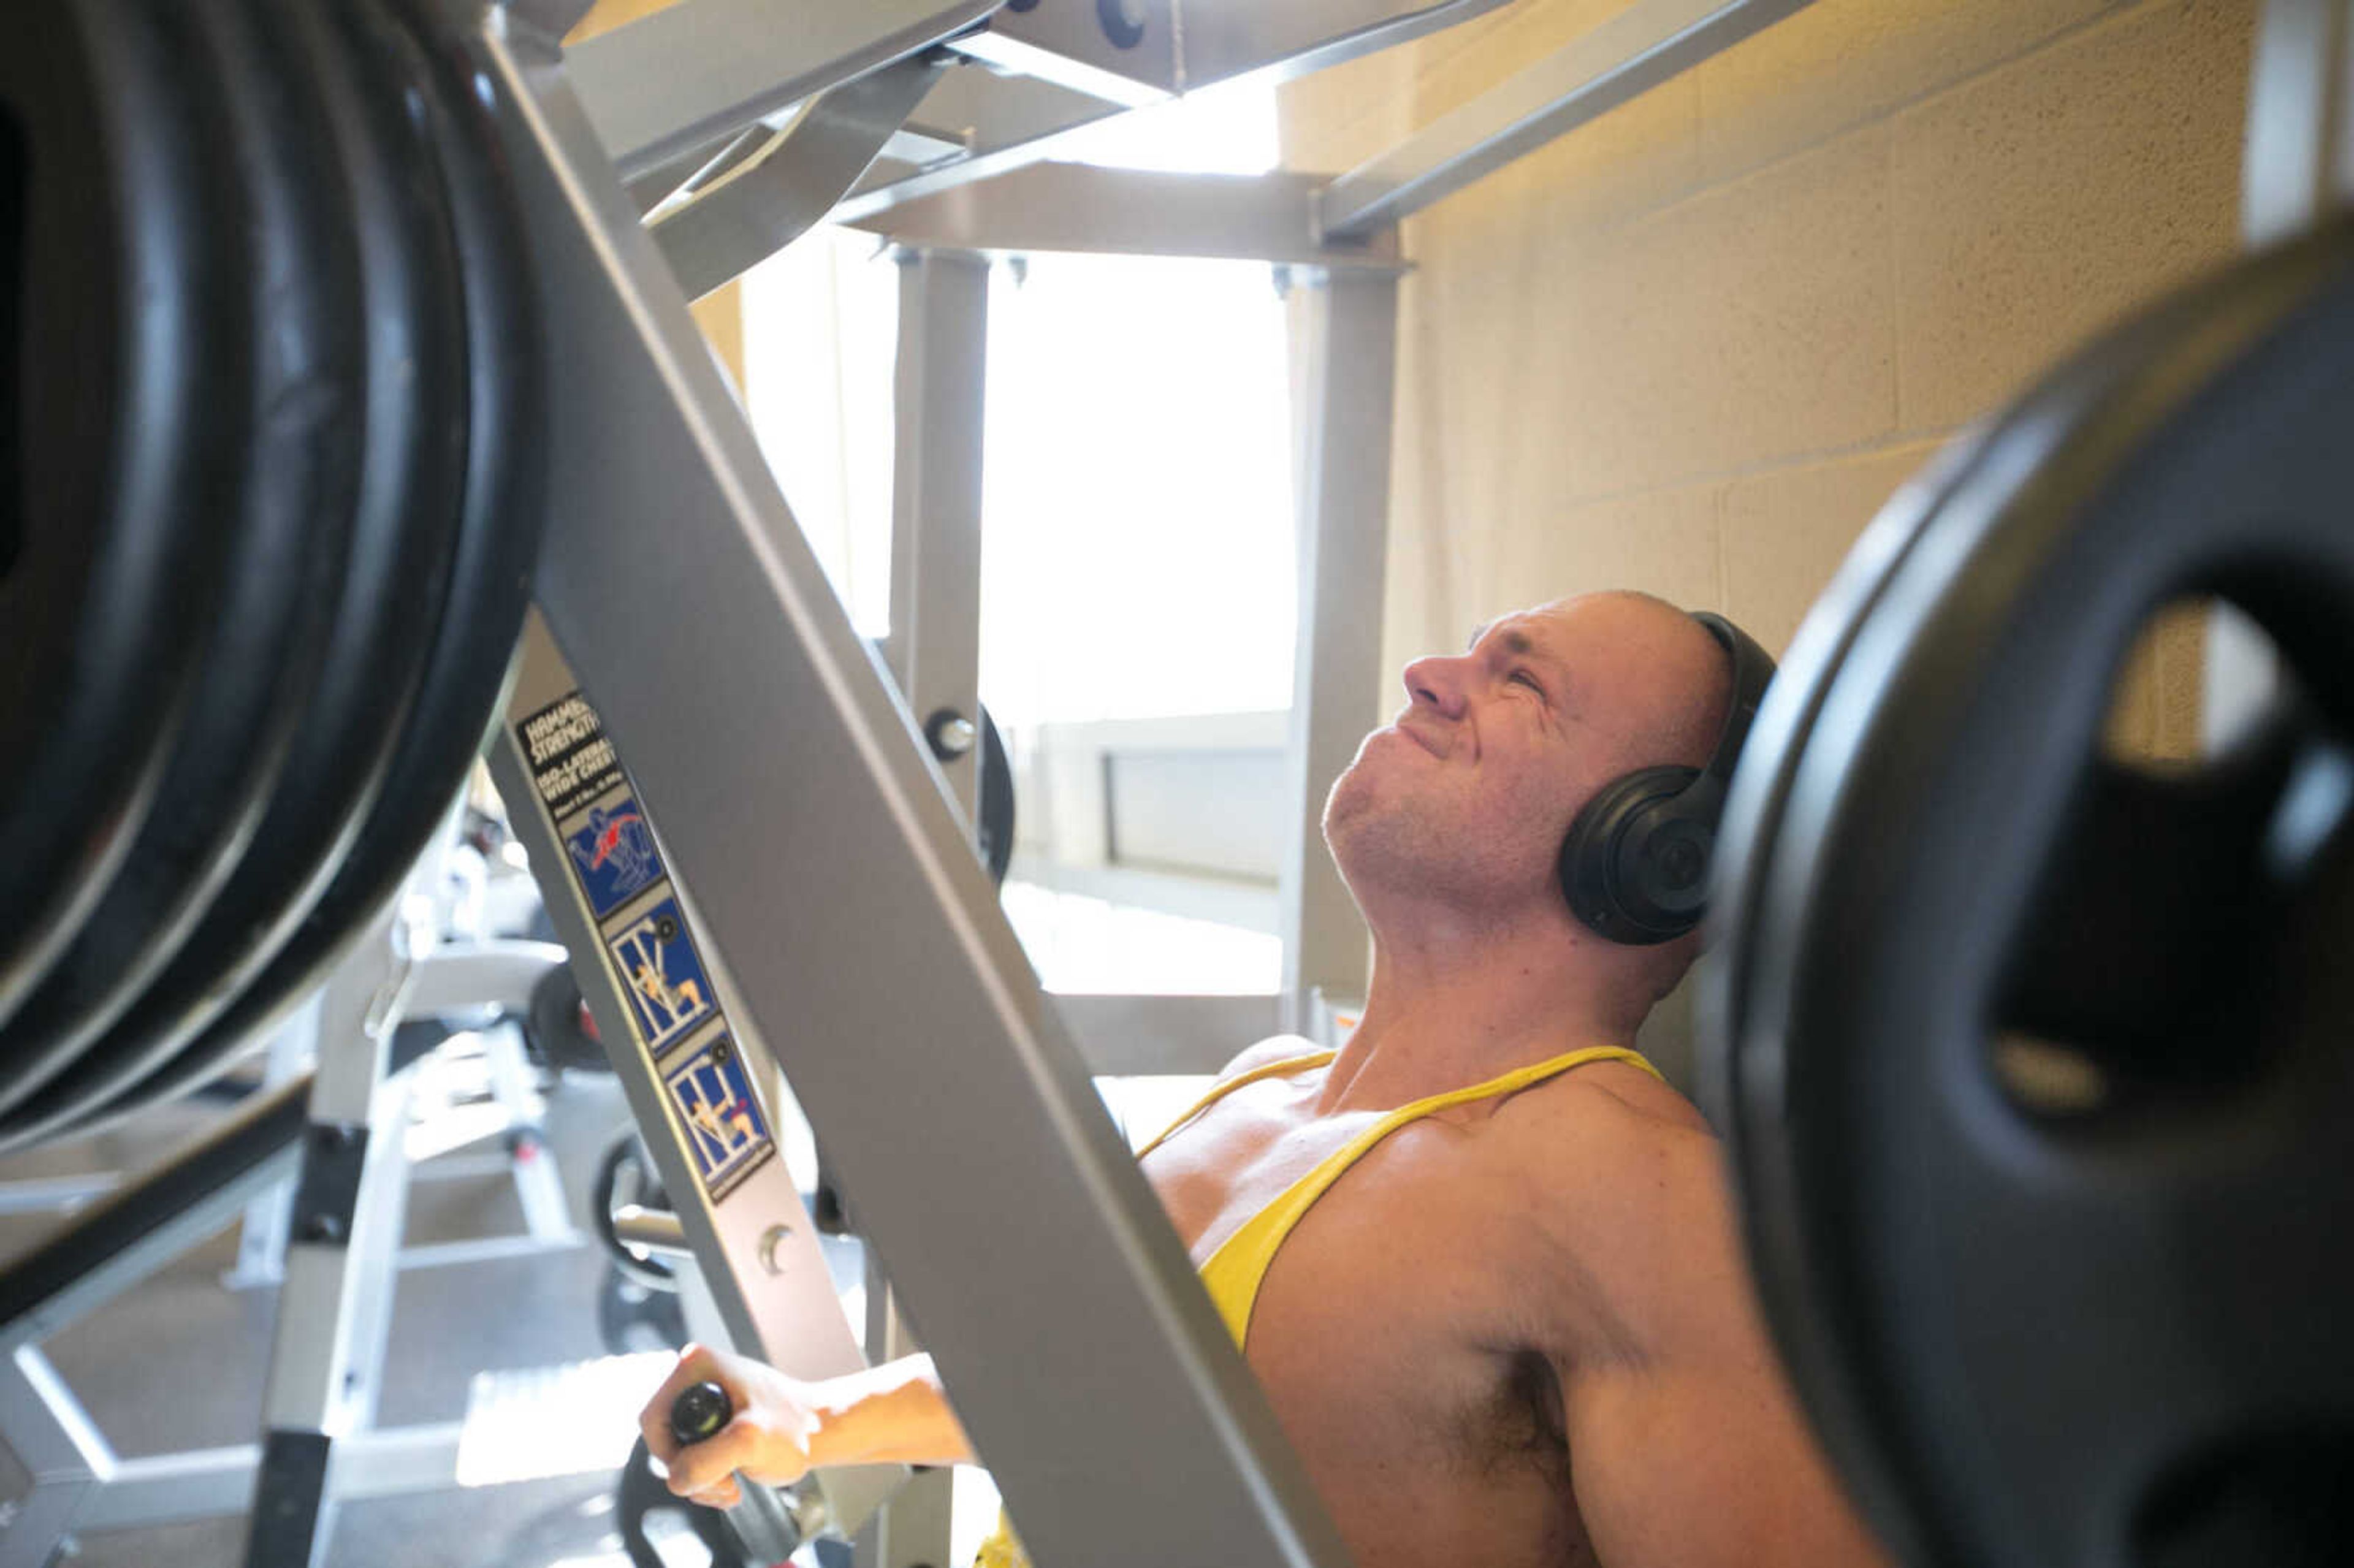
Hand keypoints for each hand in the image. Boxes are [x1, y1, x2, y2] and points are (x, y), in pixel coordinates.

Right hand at [639, 1343, 823, 1508]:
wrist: (822, 1432)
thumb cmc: (794, 1428)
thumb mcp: (748, 1442)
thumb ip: (705, 1461)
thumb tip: (676, 1477)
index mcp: (696, 1366)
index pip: (653, 1420)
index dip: (670, 1455)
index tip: (701, 1472)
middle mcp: (695, 1377)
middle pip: (665, 1440)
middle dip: (689, 1471)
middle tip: (724, 1484)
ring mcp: (704, 1399)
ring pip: (678, 1454)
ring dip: (700, 1479)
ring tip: (734, 1485)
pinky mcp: (714, 1419)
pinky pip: (693, 1456)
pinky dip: (708, 1477)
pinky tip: (734, 1481)